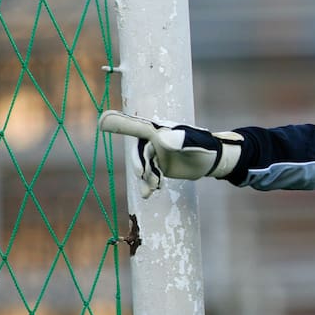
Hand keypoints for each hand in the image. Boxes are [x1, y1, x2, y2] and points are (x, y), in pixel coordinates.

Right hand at [99, 110, 242, 197]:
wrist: (212, 160)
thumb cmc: (205, 146)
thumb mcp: (194, 144)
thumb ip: (179, 141)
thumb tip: (160, 138)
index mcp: (159, 129)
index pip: (136, 126)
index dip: (119, 123)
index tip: (102, 121)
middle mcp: (153, 140)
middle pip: (138, 151)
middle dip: (139, 164)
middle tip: (141, 174)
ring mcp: (154, 154)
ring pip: (143, 166)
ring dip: (146, 178)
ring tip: (154, 188)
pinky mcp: (158, 166)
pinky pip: (148, 176)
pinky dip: (148, 185)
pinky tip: (150, 193)